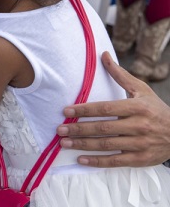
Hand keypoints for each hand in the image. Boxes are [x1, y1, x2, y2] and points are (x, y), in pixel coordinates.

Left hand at [57, 51, 169, 166]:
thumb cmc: (156, 109)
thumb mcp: (141, 89)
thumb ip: (120, 75)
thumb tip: (103, 55)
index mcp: (137, 107)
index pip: (105, 108)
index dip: (84, 110)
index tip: (66, 111)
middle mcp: (138, 125)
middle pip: (103, 128)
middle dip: (79, 129)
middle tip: (60, 129)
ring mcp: (140, 144)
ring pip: (107, 145)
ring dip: (83, 145)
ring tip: (64, 143)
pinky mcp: (140, 159)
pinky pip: (116, 161)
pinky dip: (97, 161)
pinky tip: (81, 159)